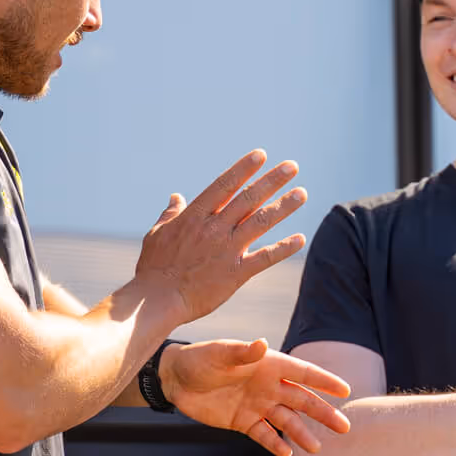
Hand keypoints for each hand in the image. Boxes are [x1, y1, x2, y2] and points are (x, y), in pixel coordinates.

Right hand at [135, 152, 308, 323]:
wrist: (157, 301)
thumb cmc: (154, 268)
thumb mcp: (158, 234)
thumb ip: (170, 213)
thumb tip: (176, 196)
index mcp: (195, 216)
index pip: (225, 185)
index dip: (244, 169)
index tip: (261, 155)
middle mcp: (214, 228)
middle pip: (249, 198)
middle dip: (272, 180)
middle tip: (292, 166)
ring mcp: (227, 250)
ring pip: (261, 222)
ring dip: (283, 206)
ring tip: (302, 193)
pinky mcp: (236, 273)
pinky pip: (265, 258)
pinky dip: (284, 248)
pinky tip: (300, 239)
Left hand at [161, 339, 349, 455]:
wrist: (176, 380)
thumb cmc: (199, 359)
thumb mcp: (220, 354)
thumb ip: (242, 353)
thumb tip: (262, 344)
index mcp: (268, 365)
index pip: (302, 373)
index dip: (324, 381)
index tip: (345, 390)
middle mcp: (268, 386)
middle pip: (302, 401)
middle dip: (323, 413)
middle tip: (344, 427)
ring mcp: (257, 405)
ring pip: (286, 421)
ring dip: (301, 434)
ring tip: (315, 448)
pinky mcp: (243, 422)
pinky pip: (264, 434)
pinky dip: (275, 444)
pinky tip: (287, 453)